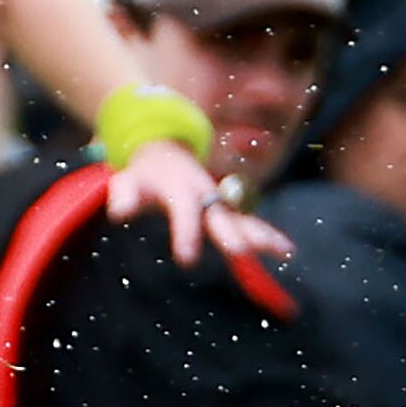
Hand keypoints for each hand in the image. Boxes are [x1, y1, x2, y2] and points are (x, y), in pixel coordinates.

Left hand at [105, 138, 290, 271]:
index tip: (186, 258)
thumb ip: (123, 195)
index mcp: (179, 187)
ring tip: (284, 252)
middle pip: (220, 214)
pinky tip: (286, 251)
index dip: (186, 232)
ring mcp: (217, 200)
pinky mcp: (225, 209)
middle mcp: (204, 193)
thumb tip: (119, 212)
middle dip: (231, 233)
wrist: (162, 148)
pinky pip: (248, 223)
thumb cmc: (141, 172)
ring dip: (262, 234)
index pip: (184, 210)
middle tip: (240, 253)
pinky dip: (266, 235)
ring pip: (242, 218)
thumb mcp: (126, 180)